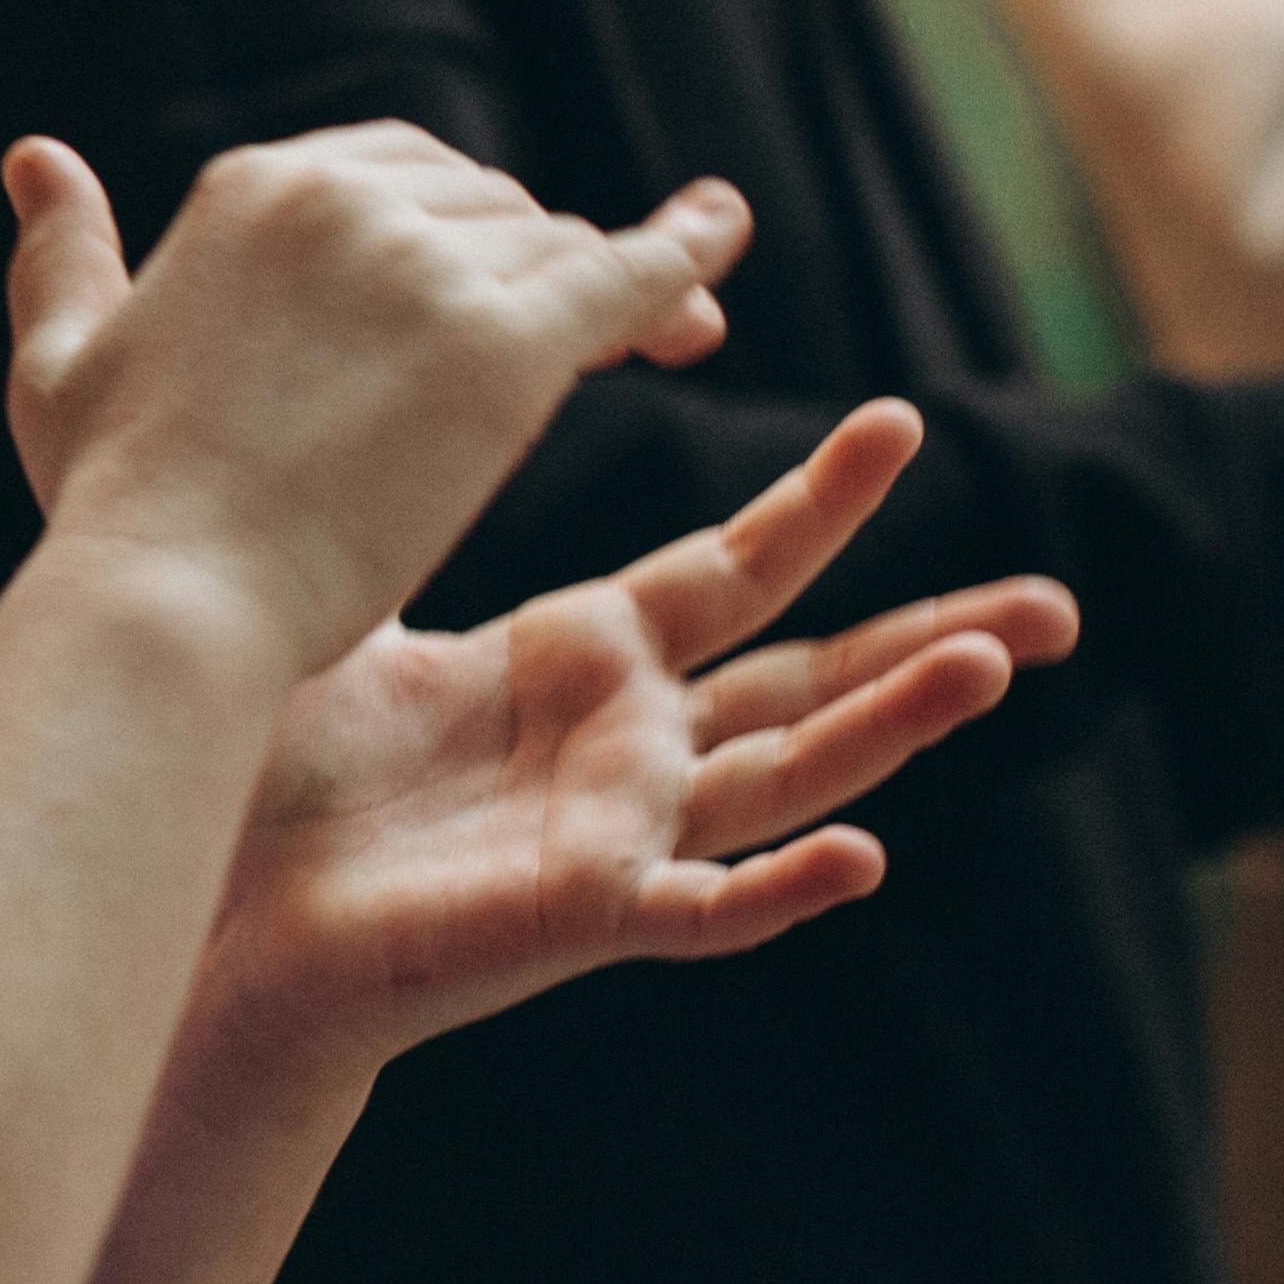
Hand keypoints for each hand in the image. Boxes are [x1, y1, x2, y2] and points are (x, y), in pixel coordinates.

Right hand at [0, 125, 750, 677]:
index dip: (459, 231)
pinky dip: (686, 254)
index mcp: (255, 188)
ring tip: (675, 342)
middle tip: (604, 340)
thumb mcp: (63, 360)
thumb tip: (34, 155)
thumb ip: (61, 255)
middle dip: (537, 263)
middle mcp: (342, 198)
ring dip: (613, 291)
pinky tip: (726, 237)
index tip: (492, 287)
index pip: (401, 173)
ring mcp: (424, 265)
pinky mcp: (501, 344)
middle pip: (489, 205)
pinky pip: (626, 275)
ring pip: (557, 250)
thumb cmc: (114, 507)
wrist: (170, 601)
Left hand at [181, 404, 1076, 1081]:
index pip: (738, 569)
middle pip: (811, 678)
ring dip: (892, 727)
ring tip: (996, 665)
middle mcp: (628, 744)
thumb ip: (394, 498)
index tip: (903, 421)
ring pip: (789, 777)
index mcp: (584, 657)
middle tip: (1064, 601)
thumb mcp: (358, 601)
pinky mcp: (584, 913)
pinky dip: (786, 887)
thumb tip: (379, 371)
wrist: (219, 895)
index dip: (820, 501)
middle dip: (933, 635)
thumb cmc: (275, 756)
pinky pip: (706, 905)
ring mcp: (619, 832)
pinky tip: (867, 857)